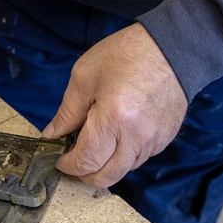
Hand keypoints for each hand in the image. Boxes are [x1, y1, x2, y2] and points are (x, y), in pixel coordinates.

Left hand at [42, 23, 186, 187]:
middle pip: (106, 177)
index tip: (61, 160)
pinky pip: (139, 159)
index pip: (86, 161)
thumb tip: (52, 135)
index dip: (69, 166)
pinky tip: (116, 138)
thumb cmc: (125, 55)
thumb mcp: (83, 78)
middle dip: (85, 174)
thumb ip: (66, 113)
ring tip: (95, 146)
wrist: (170, 46)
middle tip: (74, 161)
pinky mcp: (165, 138)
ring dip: (104, 166)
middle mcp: (137, 136)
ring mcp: (154, 140)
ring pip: (123, 170)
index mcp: (114, 119)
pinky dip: (122, 156)